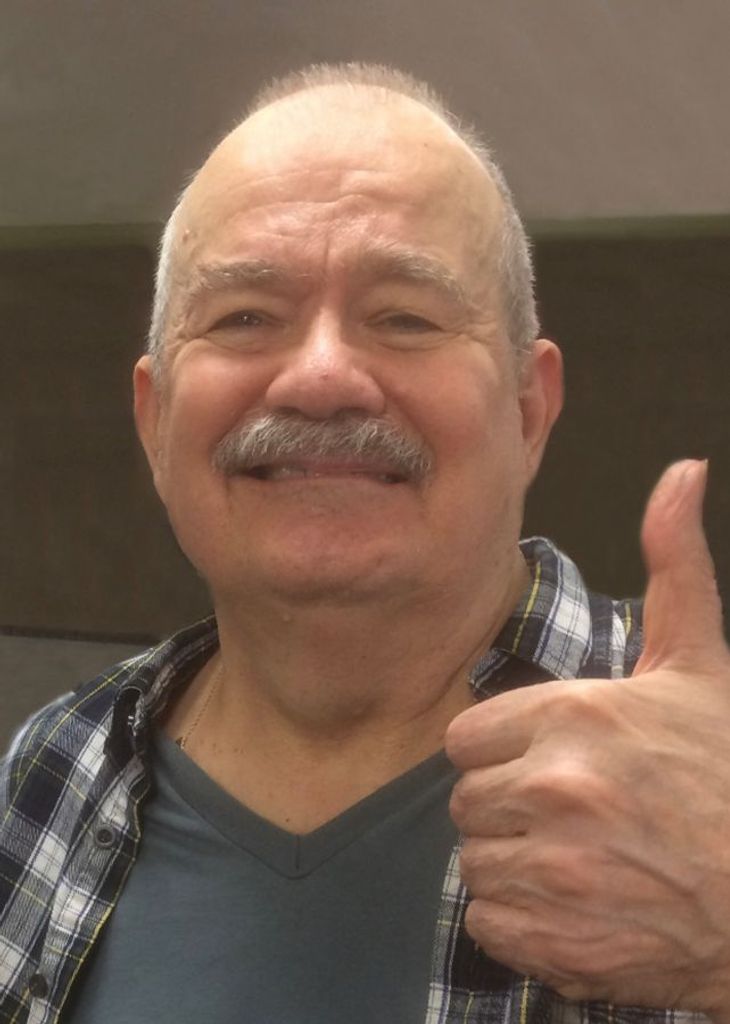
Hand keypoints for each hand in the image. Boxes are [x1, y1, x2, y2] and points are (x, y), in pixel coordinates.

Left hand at [446, 460, 729, 1017]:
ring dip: (515, 864)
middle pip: (465, 801)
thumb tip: (681, 473)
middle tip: (569, 814)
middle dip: (506, 807)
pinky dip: (523, 922)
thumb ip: (675, 565)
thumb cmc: (724, 771)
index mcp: (573, 716)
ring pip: (475, 863)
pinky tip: (576, 905)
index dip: (502, 753)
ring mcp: (554, 869)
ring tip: (579, 858)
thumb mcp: (699, 662)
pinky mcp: (556, 940)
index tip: (547, 761)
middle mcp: (555, 788)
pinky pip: (489, 923)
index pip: (464, 739)